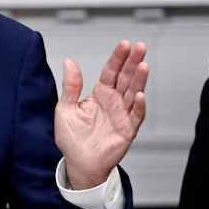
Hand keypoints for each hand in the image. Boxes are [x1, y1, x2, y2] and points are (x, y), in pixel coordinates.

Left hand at [54, 40, 148, 189]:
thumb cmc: (72, 138)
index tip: (124, 44)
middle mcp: (113, 102)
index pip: (110, 72)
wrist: (78, 163)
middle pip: (126, 78)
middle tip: (140, 47)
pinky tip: (139, 95)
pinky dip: (138, 106)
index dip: (117, 58)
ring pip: (133, 93)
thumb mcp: (65, 108)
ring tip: (142, 65)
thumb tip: (69, 63)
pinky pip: (135, 116)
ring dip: (139, 80)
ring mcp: (122, 115)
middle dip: (133, 62)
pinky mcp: (127, 130)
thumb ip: (70, 86)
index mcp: (99, 95)